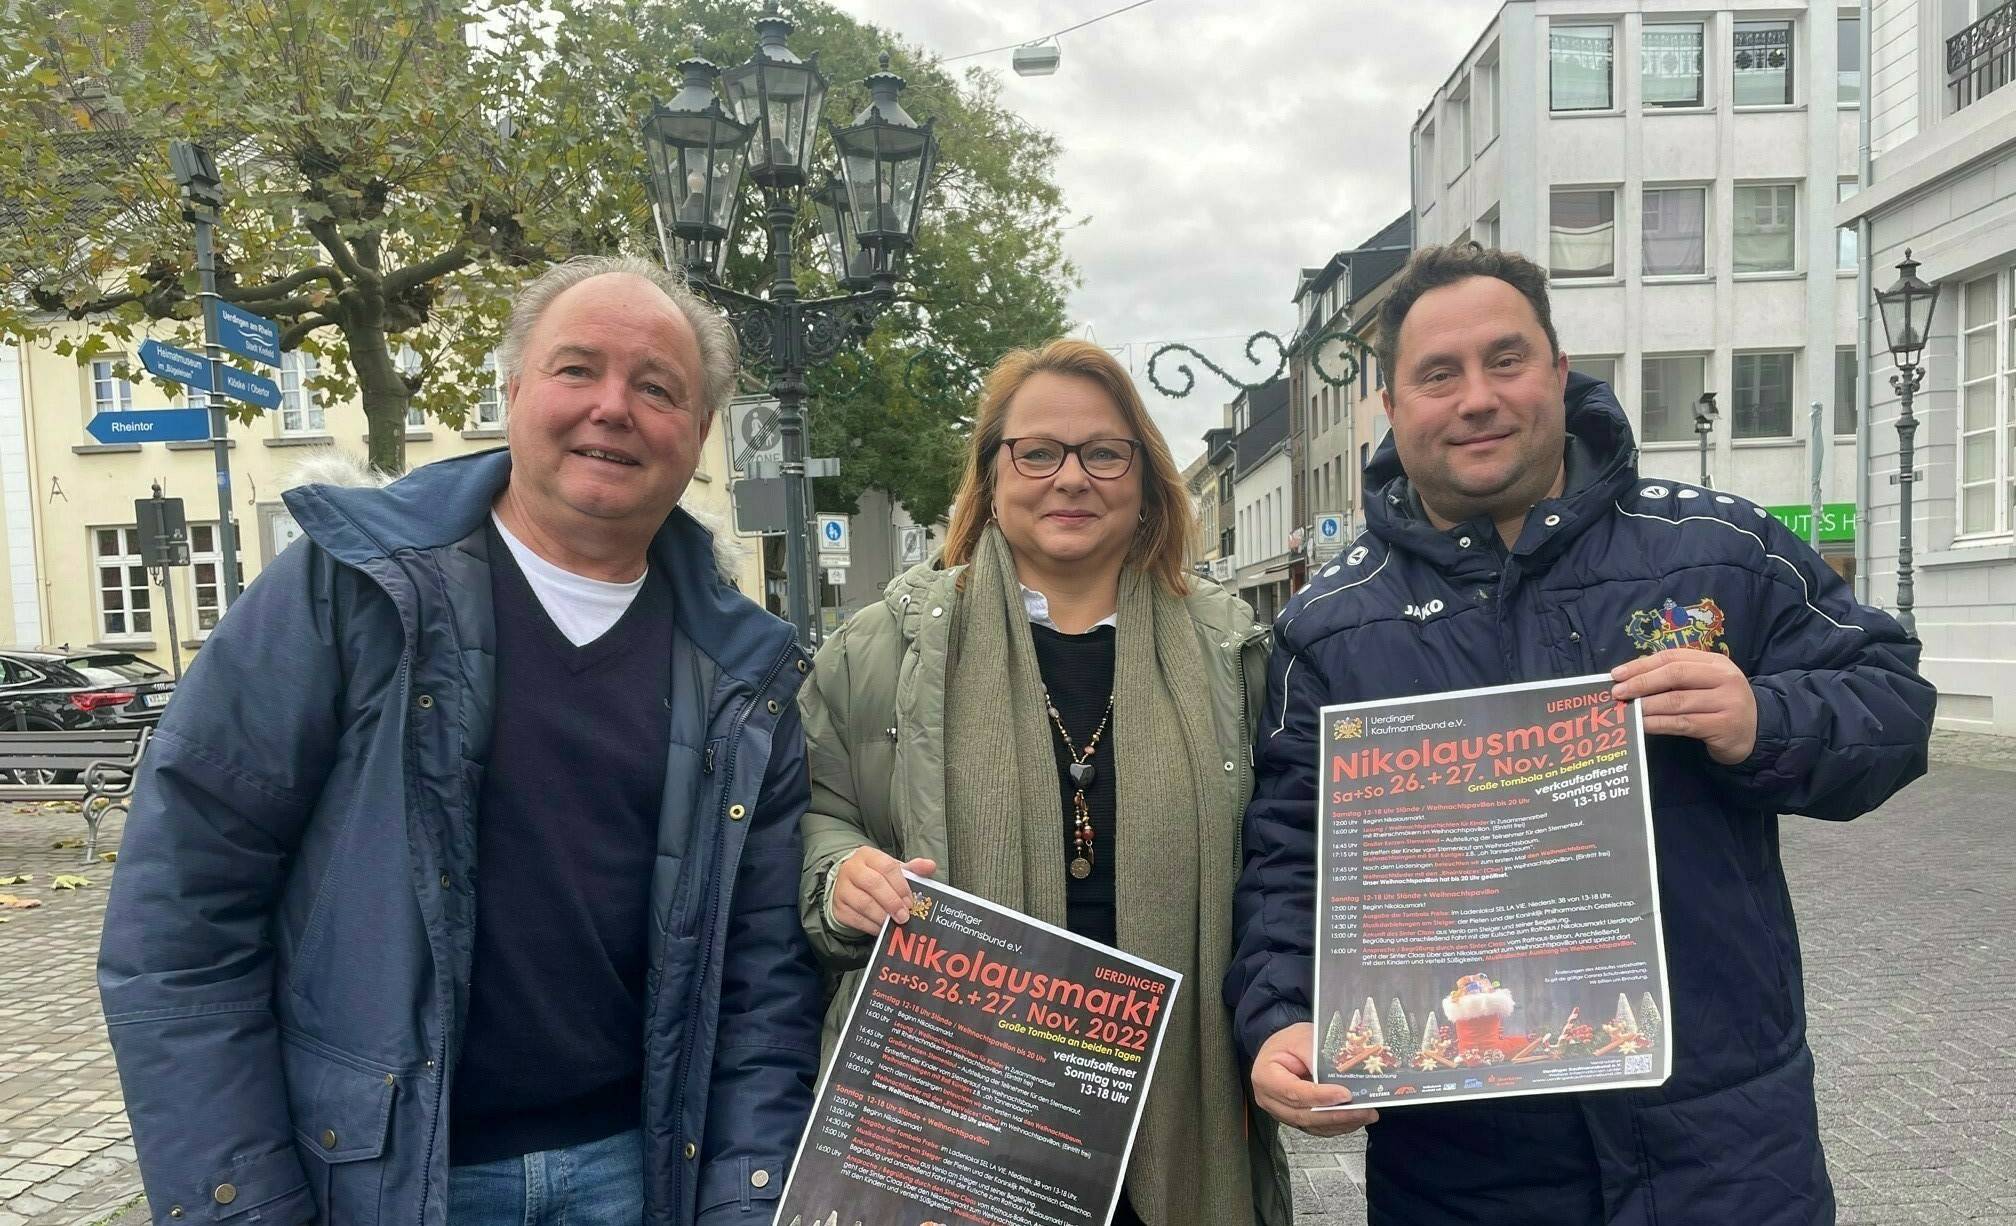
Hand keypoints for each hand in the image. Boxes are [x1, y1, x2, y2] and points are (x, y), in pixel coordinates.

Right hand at [829, 847, 937, 935]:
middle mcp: (852, 869)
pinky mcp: (838, 907)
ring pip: (863, 903)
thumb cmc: (877, 877)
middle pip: (873, 884)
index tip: (911, 901)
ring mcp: (842, 888)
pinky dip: (872, 926)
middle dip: (892, 902)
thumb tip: (930, 865)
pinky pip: (856, 919)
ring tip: (895, 924)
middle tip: (905, 916)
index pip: (886, 866)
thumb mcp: (893, 870)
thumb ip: (913, 869)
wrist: (850, 886)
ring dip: (882, 916)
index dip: (901, 885)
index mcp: (868, 855)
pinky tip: (882, 929)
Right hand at [1250, 1022, 1377, 1135]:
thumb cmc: (1288, 1042)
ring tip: (1365, 1114)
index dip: (1320, 1096)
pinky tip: (1354, 1118)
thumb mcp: (1301, 1038)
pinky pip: (1317, 1127)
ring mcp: (1282, 1112)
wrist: (1281, 1049)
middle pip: (1304, 1114)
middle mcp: (1270, 1100)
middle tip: (1363, 1109)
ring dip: (1341, 1122)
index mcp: (1265, 1077)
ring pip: (1313, 1125)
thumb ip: (1315, 1056)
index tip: (1345, 1094)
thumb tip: (1337, 1076)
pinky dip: (1337, 1125)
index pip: (1294, 1092)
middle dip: (1336, 1114)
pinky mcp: (1295, 1119)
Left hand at [1610, 648, 1757, 764]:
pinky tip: (1643, 725)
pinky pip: (1683, 723)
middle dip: (1642, 683)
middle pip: (1675, 674)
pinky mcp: (1724, 726)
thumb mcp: (1704, 683)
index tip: (1617, 674)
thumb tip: (1631, 678)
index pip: (1672, 657)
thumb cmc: (1719, 704)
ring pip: (1677, 701)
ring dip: (1646, 706)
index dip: (1642, 665)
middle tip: (1618, 692)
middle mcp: (1724, 678)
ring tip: (1626, 710)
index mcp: (1715, 662)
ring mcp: (1726, 702)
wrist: (1754, 731)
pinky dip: (1659, 724)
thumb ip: (1675, 678)